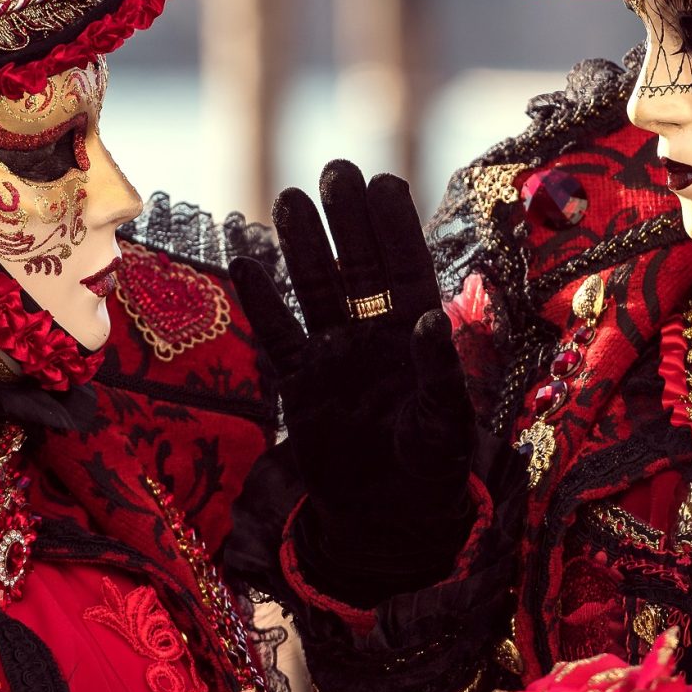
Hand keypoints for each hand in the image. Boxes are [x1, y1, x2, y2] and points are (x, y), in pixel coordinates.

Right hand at [232, 161, 476, 602]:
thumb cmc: (430, 469)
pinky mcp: (299, 384)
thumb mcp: (446, 422)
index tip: (384, 181)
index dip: (395, 227)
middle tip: (335, 170)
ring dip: (303, 248)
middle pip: (357, 266)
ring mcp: (334, 354)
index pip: (406, 268)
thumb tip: (429, 318)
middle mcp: (374, 334)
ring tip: (290, 198)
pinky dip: (262, 302)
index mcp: (417, 334)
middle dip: (347, 221)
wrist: (386, 521)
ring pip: (316, 289)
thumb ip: (438, 370)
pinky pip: (278, 335)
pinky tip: (245, 261)